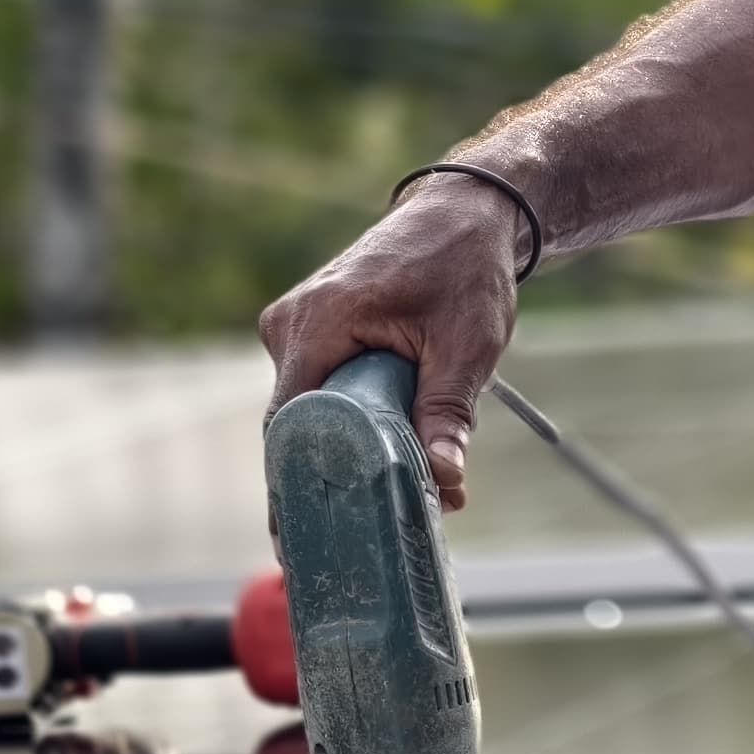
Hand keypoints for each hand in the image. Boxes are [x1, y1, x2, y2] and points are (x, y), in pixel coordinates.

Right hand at [255, 177, 525, 506]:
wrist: (462, 212)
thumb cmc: (464, 268)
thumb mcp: (465, 346)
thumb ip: (448, 414)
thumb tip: (447, 486)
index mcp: (317, 322)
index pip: (288, 423)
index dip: (292, 485)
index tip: (296, 541)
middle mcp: (289, 323)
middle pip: (294, 423)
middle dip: (327, 476)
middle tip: (356, 537)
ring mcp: (293, 325)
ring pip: (306, 410)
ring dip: (341, 449)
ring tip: (378, 500)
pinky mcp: (308, 330)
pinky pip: (315, 390)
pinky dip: (343, 422)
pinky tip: (372, 457)